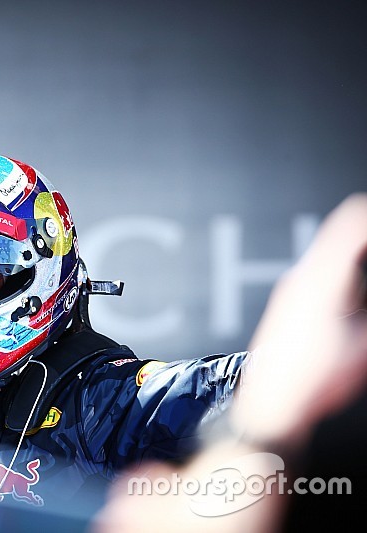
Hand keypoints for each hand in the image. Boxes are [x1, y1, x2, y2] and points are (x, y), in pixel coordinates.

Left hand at [233, 192, 366, 444]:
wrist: (272, 402)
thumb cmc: (314, 379)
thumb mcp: (365, 344)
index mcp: (322, 277)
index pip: (352, 221)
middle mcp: (302, 275)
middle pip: (345, 231)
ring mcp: (293, 287)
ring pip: (334, 250)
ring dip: (361, 255)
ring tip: (366, 290)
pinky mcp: (291, 301)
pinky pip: (325, 269)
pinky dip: (350, 270)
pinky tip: (359, 296)